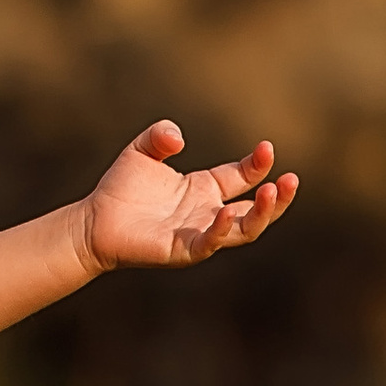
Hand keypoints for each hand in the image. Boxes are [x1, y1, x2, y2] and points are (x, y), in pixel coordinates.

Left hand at [80, 122, 299, 271]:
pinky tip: (225, 213)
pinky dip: (220, 230)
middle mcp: (208, 213)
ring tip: (273, 192)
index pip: (242, 177)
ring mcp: (199, 233)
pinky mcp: (184, 250)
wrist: (93, 222)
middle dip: (277, 197)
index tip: (267, 148)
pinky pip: (209, 243)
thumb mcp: (142, 150)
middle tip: (292, 180)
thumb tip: (178, 138)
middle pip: (255, 210)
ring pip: (243, 230)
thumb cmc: (120, 189)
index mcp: (204, 189)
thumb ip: (160, 135)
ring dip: (262, 214)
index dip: (257, 164)